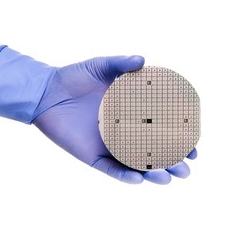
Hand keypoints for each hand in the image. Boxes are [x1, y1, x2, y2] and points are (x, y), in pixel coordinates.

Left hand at [33, 56, 196, 183]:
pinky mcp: (92, 156)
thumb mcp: (100, 67)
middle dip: (171, 162)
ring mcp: (108, 146)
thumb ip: (121, 64)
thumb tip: (144, 59)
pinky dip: (124, 176)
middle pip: (153, 152)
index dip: (178, 138)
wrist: (45, 91)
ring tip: (168, 177)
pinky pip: (110, 169)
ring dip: (152, 174)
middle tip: (186, 168)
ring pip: (135, 165)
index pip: (160, 129)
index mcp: (131, 114)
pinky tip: (138, 179)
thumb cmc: (73, 78)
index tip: (194, 144)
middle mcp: (124, 132)